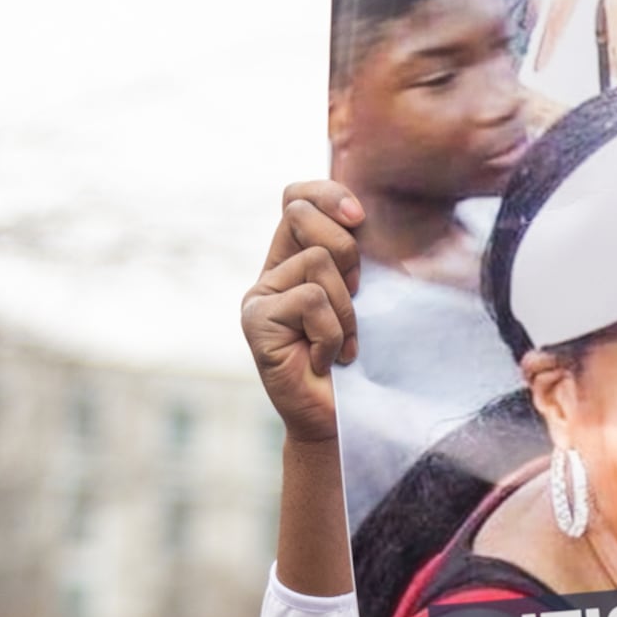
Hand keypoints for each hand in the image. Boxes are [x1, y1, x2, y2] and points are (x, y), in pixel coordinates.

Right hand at [242, 182, 364, 444]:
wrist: (339, 422)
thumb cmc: (356, 365)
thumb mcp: (361, 301)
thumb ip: (353, 259)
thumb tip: (359, 213)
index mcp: (293, 261)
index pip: (296, 199)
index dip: (326, 194)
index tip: (359, 217)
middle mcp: (270, 274)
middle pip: (303, 217)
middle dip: (347, 252)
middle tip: (354, 301)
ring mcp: (258, 296)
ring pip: (317, 262)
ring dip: (345, 310)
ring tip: (338, 346)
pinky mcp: (254, 320)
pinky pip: (310, 300)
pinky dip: (331, 333)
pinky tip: (323, 361)